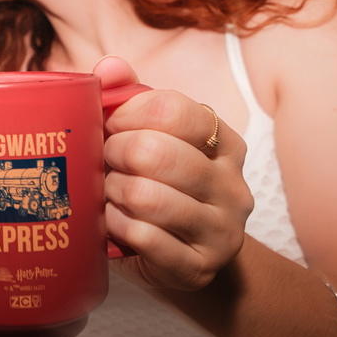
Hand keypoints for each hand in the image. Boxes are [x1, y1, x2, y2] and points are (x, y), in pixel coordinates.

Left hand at [93, 56, 252, 290]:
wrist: (185, 260)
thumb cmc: (158, 188)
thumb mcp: (149, 138)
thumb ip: (129, 96)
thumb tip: (109, 67)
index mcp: (224, 142)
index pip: (173, 109)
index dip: (127, 115)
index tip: (110, 126)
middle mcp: (233, 184)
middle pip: (155, 152)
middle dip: (113, 154)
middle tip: (104, 163)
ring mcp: (222, 229)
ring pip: (146, 196)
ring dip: (112, 193)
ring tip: (108, 194)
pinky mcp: (200, 268)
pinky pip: (144, 238)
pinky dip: (116, 227)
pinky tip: (113, 223)